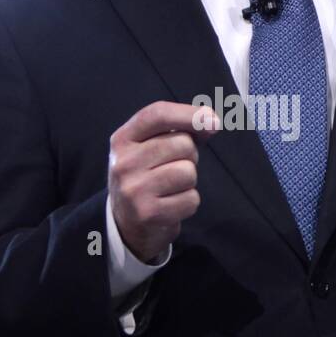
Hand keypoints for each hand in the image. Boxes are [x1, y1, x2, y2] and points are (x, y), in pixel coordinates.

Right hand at [109, 101, 220, 262]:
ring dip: (189, 180)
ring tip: (171, 186)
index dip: (189, 114)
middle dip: (189, 155)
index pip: (157, 114)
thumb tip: (210, 121)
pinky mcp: (148, 214)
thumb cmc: (146, 176)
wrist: (126, 221)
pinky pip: (191, 199)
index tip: (213, 121)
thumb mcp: (147, 147)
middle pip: (182, 144)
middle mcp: (124, 163)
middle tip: (173, 167)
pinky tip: (172, 204)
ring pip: (188, 172)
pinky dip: (188, 202)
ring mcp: (134, 189)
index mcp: (122, 139)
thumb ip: (176, 129)